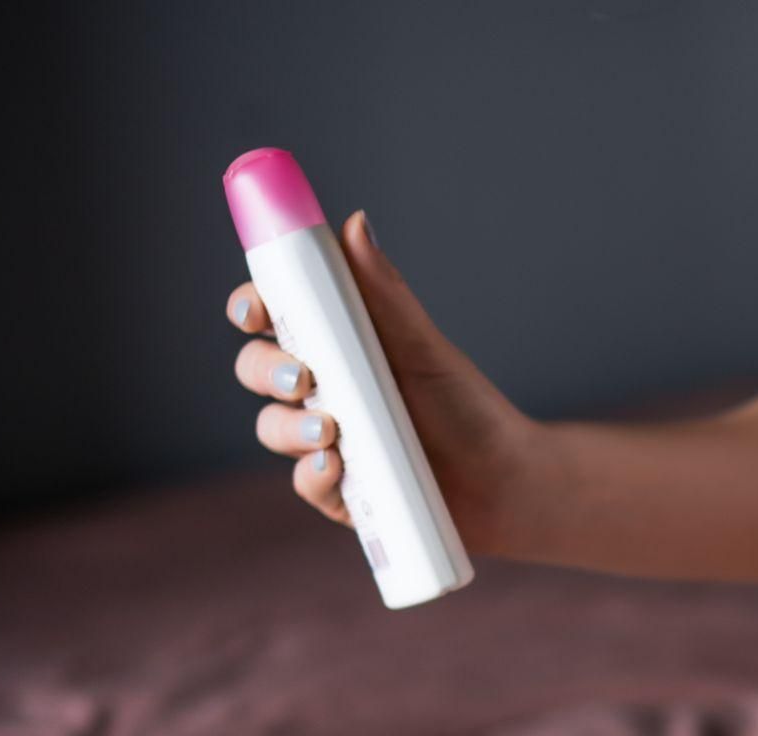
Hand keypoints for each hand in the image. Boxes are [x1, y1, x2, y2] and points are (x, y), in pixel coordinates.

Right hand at [225, 209, 534, 549]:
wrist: (505, 480)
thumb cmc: (466, 407)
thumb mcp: (422, 346)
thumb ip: (383, 292)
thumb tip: (353, 222)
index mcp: (337, 347)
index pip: (273, 319)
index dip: (251, 308)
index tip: (255, 310)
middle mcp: (322, 392)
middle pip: (257, 370)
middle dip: (265, 370)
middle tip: (302, 377)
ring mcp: (325, 443)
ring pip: (272, 428)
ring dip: (289, 426)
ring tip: (331, 430)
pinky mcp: (338, 492)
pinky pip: (305, 483)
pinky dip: (313, 476)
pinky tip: (336, 468)